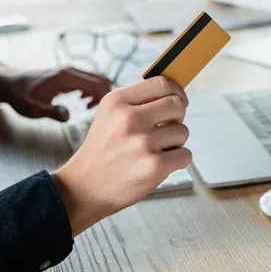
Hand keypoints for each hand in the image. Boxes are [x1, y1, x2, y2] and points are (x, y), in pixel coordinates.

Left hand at [0, 64, 111, 120]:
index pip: (97, 83)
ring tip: (89, 108)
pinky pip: (89, 79)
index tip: (98, 113)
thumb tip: (68, 116)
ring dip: (100, 92)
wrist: (9, 83)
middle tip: (97, 112)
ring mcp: (71, 71)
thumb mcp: (33, 109)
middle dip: (105, 95)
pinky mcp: (69, 74)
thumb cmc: (20, 96)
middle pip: (101, 78)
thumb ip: (51, 112)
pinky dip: (93, 90)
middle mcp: (71, 70)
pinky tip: (83, 101)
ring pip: (97, 78)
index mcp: (66, 77)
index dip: (103, 98)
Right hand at [51, 77, 191, 236]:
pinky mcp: (154, 166)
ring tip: (155, 150)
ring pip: (183, 131)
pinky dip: (177, 161)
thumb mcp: (109, 115)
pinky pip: (185, 154)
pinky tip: (159, 164)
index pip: (161, 83)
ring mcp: (143, 143)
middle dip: (177, 117)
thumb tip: (175, 94)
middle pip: (177, 105)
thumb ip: (138, 102)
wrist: (85, 188)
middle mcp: (129, 119)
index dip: (176, 91)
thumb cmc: (103, 151)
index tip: (178, 99)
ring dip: (175, 142)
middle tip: (165, 129)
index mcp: (117, 101)